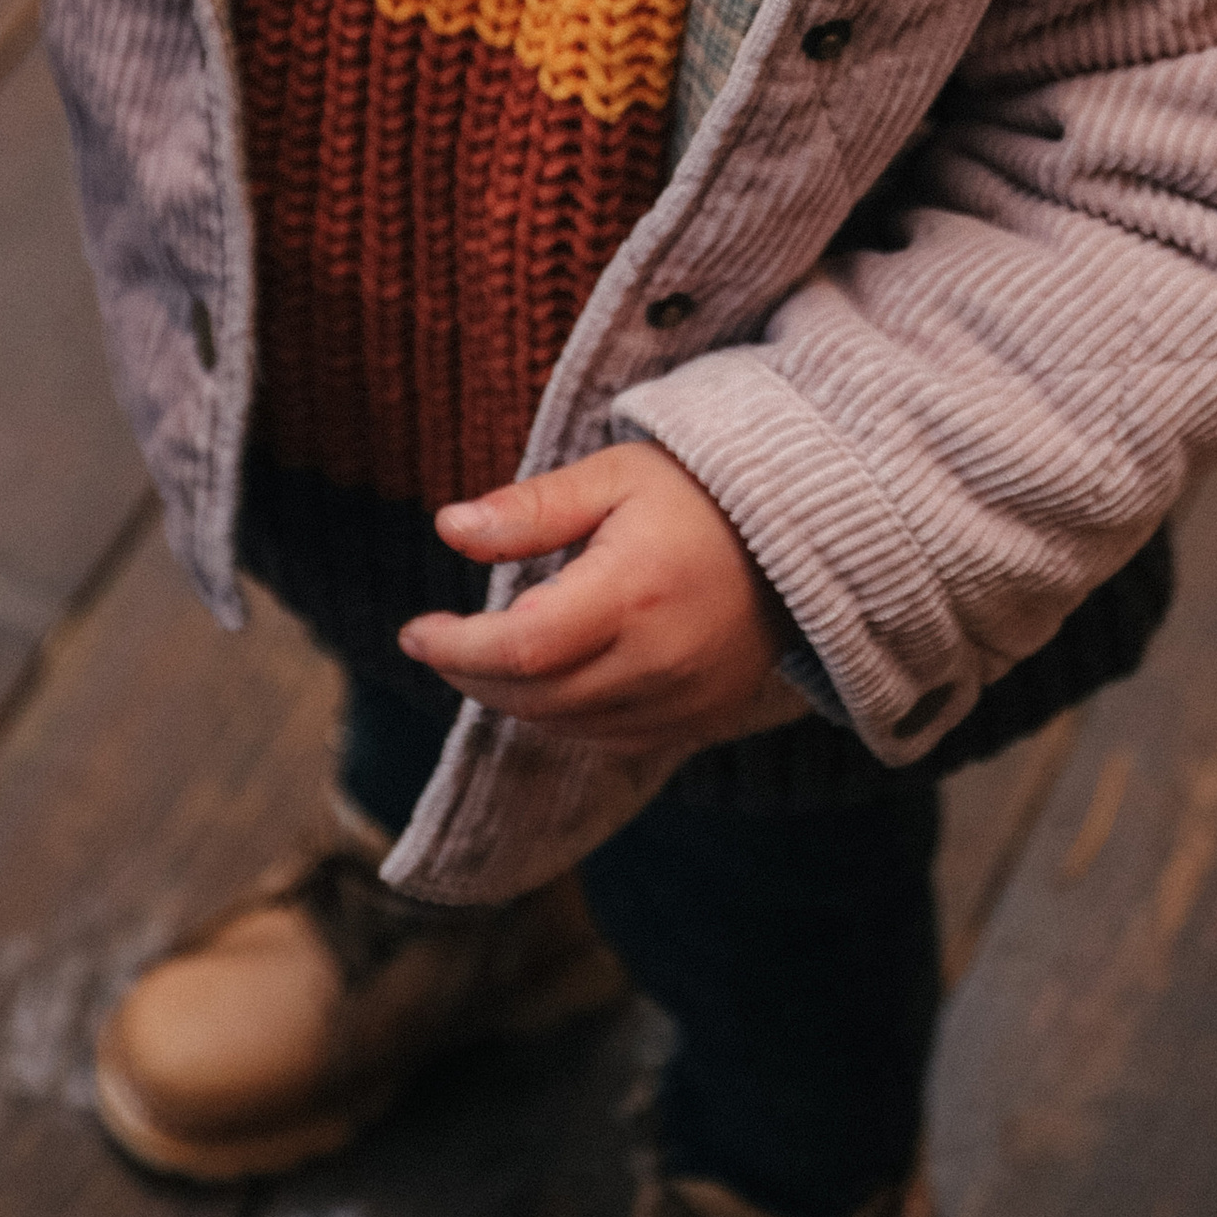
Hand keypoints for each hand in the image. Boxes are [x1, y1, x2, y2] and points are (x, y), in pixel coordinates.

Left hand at [400, 440, 799, 755]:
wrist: (800, 536)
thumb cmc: (699, 494)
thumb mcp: (615, 476)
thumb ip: (532, 509)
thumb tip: (449, 528)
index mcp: (634, 592)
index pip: (520, 647)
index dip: (456, 648)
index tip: (415, 632)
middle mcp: (659, 661)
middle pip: (533, 697)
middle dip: (470, 673)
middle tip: (440, 641)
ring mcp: (683, 701)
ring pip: (565, 726)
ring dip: (511, 698)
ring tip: (486, 654)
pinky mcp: (699, 721)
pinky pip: (607, 740)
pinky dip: (562, 717)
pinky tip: (548, 678)